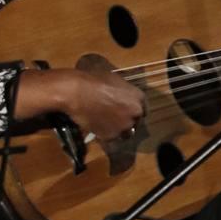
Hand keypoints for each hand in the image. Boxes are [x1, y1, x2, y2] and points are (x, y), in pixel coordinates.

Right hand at [16, 68, 145, 141]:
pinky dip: (104, 136)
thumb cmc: (93, 81)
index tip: (127, 113)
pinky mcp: (111, 135)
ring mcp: (124, 125)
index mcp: (139, 97)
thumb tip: (121, 94)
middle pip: (135, 122)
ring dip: (117, 130)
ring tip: (105, 126)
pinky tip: (96, 129)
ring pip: (124, 133)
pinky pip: (110, 139)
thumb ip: (123, 91)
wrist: (76, 92)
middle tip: (114, 120)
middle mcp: (135, 112)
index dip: (134, 112)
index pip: (143, 109)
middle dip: (126, 121)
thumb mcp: (114, 80)